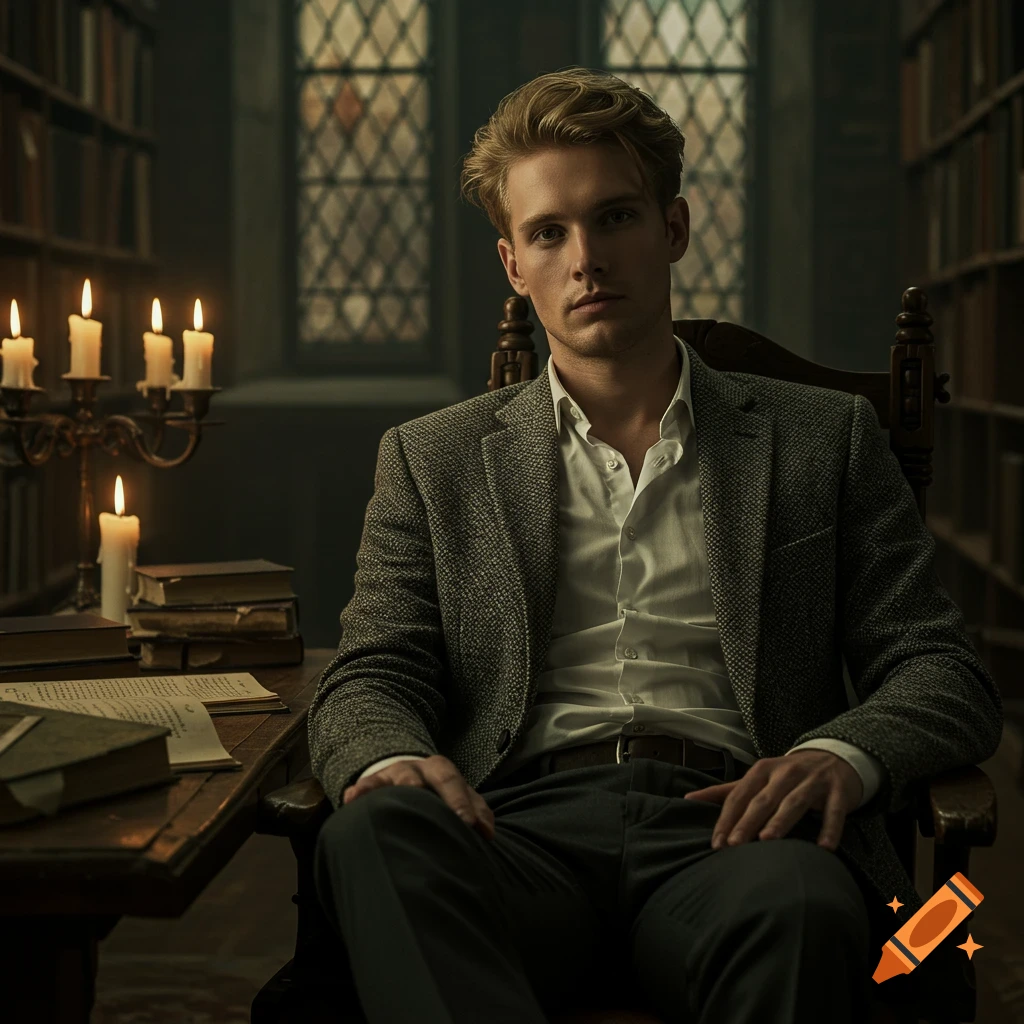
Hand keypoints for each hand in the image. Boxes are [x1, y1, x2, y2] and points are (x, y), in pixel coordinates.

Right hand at [342, 754, 495, 840]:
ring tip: (403, 792)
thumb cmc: (432, 797)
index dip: (464, 803)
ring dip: (402, 784)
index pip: (458, 784)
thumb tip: (486, 835)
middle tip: (449, 814)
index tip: (470, 825)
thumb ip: (475, 813)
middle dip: (445, 793)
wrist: (400, 777)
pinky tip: (351, 799)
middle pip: (440, 773)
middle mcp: (423, 769)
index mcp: (444, 773)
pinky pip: (367, 784)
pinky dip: (360, 791)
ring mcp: (397, 773)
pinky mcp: (375, 781)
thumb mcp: (454, 799)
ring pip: (401, 774)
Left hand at [683, 750, 863, 851]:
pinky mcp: (838, 791)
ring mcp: (813, 780)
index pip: (740, 795)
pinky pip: (834, 811)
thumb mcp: (757, 778)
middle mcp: (785, 773)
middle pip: (763, 799)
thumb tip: (688, 798)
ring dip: (781, 821)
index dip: (727, 818)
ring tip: (768, 841)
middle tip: (735, 845)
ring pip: (794, 802)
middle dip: (748, 822)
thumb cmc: (787, 775)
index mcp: (762, 770)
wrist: (834, 757)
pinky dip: (830, 829)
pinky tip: (824, 848)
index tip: (717, 843)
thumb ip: (725, 790)